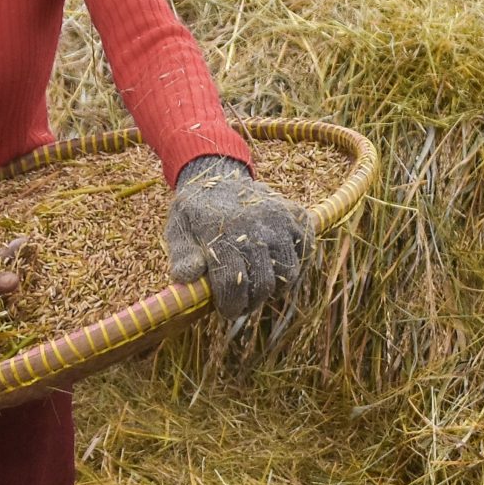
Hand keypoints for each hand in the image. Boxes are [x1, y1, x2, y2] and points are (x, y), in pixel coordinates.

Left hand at [165, 155, 309, 322]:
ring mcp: (280, 222)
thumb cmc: (196, 210)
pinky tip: (276, 265)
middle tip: (243, 302)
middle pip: (264, 284)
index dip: (231, 306)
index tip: (227, 311)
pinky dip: (295, 264)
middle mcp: (257, 228)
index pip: (233, 285)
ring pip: (289, 272)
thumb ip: (182, 255)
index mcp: (224, 234)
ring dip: (275, 286)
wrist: (218, 173)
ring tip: (260, 284)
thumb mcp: (178, 229)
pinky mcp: (296, 216)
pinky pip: (305, 251)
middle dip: (252, 301)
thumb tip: (187, 278)